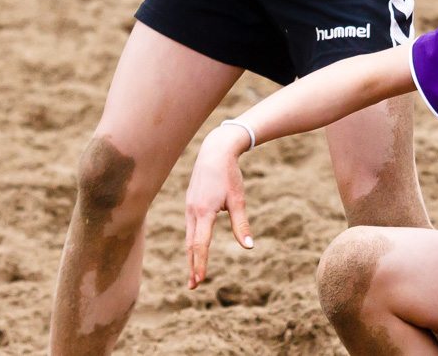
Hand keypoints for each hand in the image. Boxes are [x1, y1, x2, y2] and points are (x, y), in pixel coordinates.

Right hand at [184, 125, 254, 287]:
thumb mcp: (238, 199)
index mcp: (204, 212)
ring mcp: (189, 207)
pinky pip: (189, 228)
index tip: (200, 281)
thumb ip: (241, 224)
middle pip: (190, 245)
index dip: (200, 263)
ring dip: (190, 256)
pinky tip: (194, 250)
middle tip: (193, 286)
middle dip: (192, 266)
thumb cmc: (229, 174)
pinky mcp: (190, 203)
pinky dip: (191, 243)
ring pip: (188, 237)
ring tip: (193, 273)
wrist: (215, 150)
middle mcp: (192, 211)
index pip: (200, 244)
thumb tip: (249, 246)